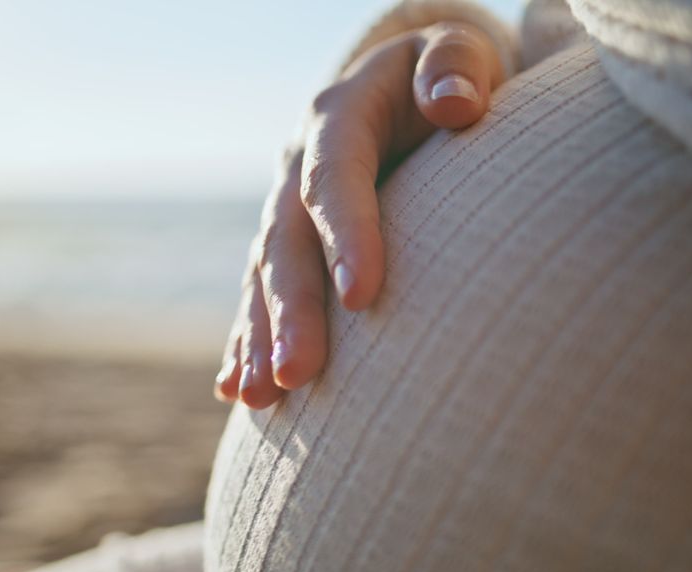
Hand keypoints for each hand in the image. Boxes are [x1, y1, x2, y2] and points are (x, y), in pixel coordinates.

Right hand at [216, 21, 504, 407]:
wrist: (401, 90)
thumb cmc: (443, 77)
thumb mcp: (456, 53)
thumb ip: (456, 66)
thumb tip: (456, 104)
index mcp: (338, 118)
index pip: (335, 177)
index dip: (346, 234)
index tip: (364, 296)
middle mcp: (298, 167)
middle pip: (286, 241)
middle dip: (290, 311)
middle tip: (298, 374)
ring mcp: (285, 209)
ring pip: (263, 278)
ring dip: (259, 338)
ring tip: (260, 398)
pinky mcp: (287, 244)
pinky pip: (258, 295)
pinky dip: (246, 341)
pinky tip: (235, 390)